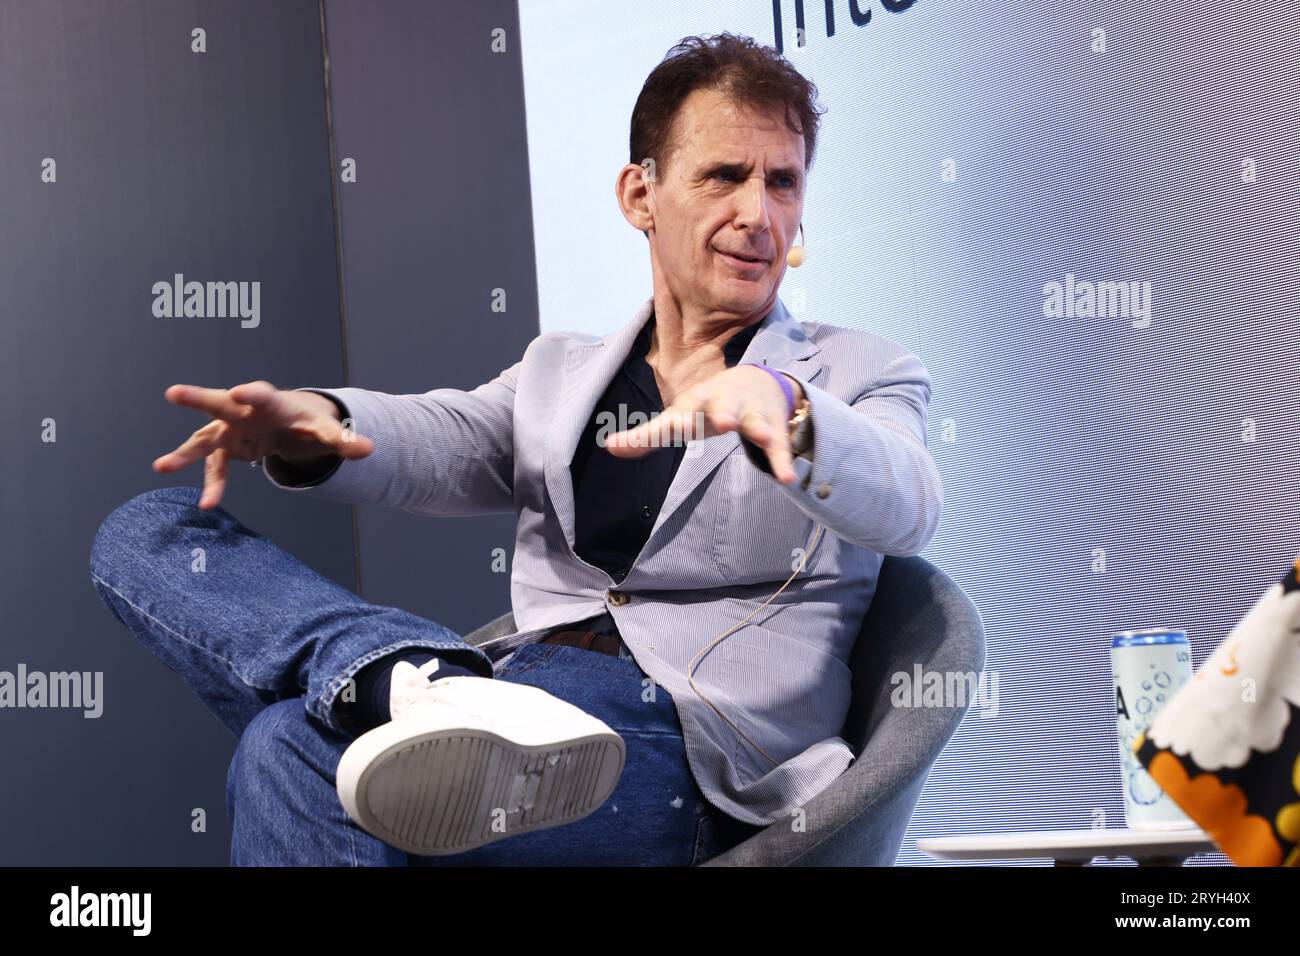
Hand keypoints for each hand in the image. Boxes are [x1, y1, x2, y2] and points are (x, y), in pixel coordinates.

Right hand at [152, 381, 373, 510]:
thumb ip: (344, 440)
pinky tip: (208, 505)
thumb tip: (369, 449)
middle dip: (198, 399)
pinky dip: (213, 485)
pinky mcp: (225, 448)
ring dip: (185, 454)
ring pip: (205, 439)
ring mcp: (230, 429)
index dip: (253, 394)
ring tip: (161, 467)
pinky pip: (215, 468)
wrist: (288, 423)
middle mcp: (243, 411)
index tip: (241, 392)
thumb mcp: (326, 431)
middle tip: (174, 393)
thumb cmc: (306, 422)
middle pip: (219, 403)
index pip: (263, 395)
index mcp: (272, 402)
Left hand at [604, 365, 802, 482]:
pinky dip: (782, 461)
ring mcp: (752, 414)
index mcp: (697, 403)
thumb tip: (609, 447)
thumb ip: (647, 436)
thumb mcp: (679, 416)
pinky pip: (778, 446)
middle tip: (722, 421)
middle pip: (724, 407)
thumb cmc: (708, 406)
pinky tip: (787, 478)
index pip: (684, 413)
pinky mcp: (773, 428)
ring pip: (756, 421)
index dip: (678, 421)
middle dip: (724, 412)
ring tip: (761, 437)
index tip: (674, 426)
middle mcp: (725, 404)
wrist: (758, 380)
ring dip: (758, 428)